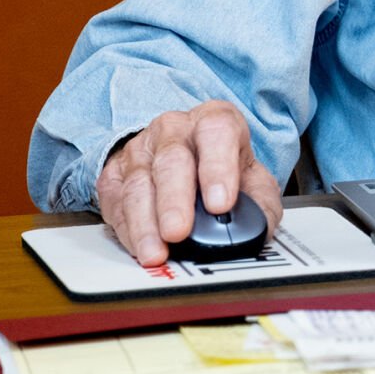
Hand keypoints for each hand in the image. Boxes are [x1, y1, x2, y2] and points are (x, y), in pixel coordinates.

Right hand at [95, 99, 283, 266]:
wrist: (187, 158)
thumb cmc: (223, 169)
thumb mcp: (254, 179)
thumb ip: (260, 203)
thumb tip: (257, 229)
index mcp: (214, 121)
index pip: (217, 132)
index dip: (217, 168)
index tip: (221, 204)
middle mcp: (174, 130)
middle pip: (172, 159)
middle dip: (174, 200)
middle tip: (179, 231)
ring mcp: (140, 150)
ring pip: (139, 184)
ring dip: (146, 223)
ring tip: (157, 252)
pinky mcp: (114, 175)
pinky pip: (116, 203)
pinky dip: (128, 230)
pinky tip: (140, 246)